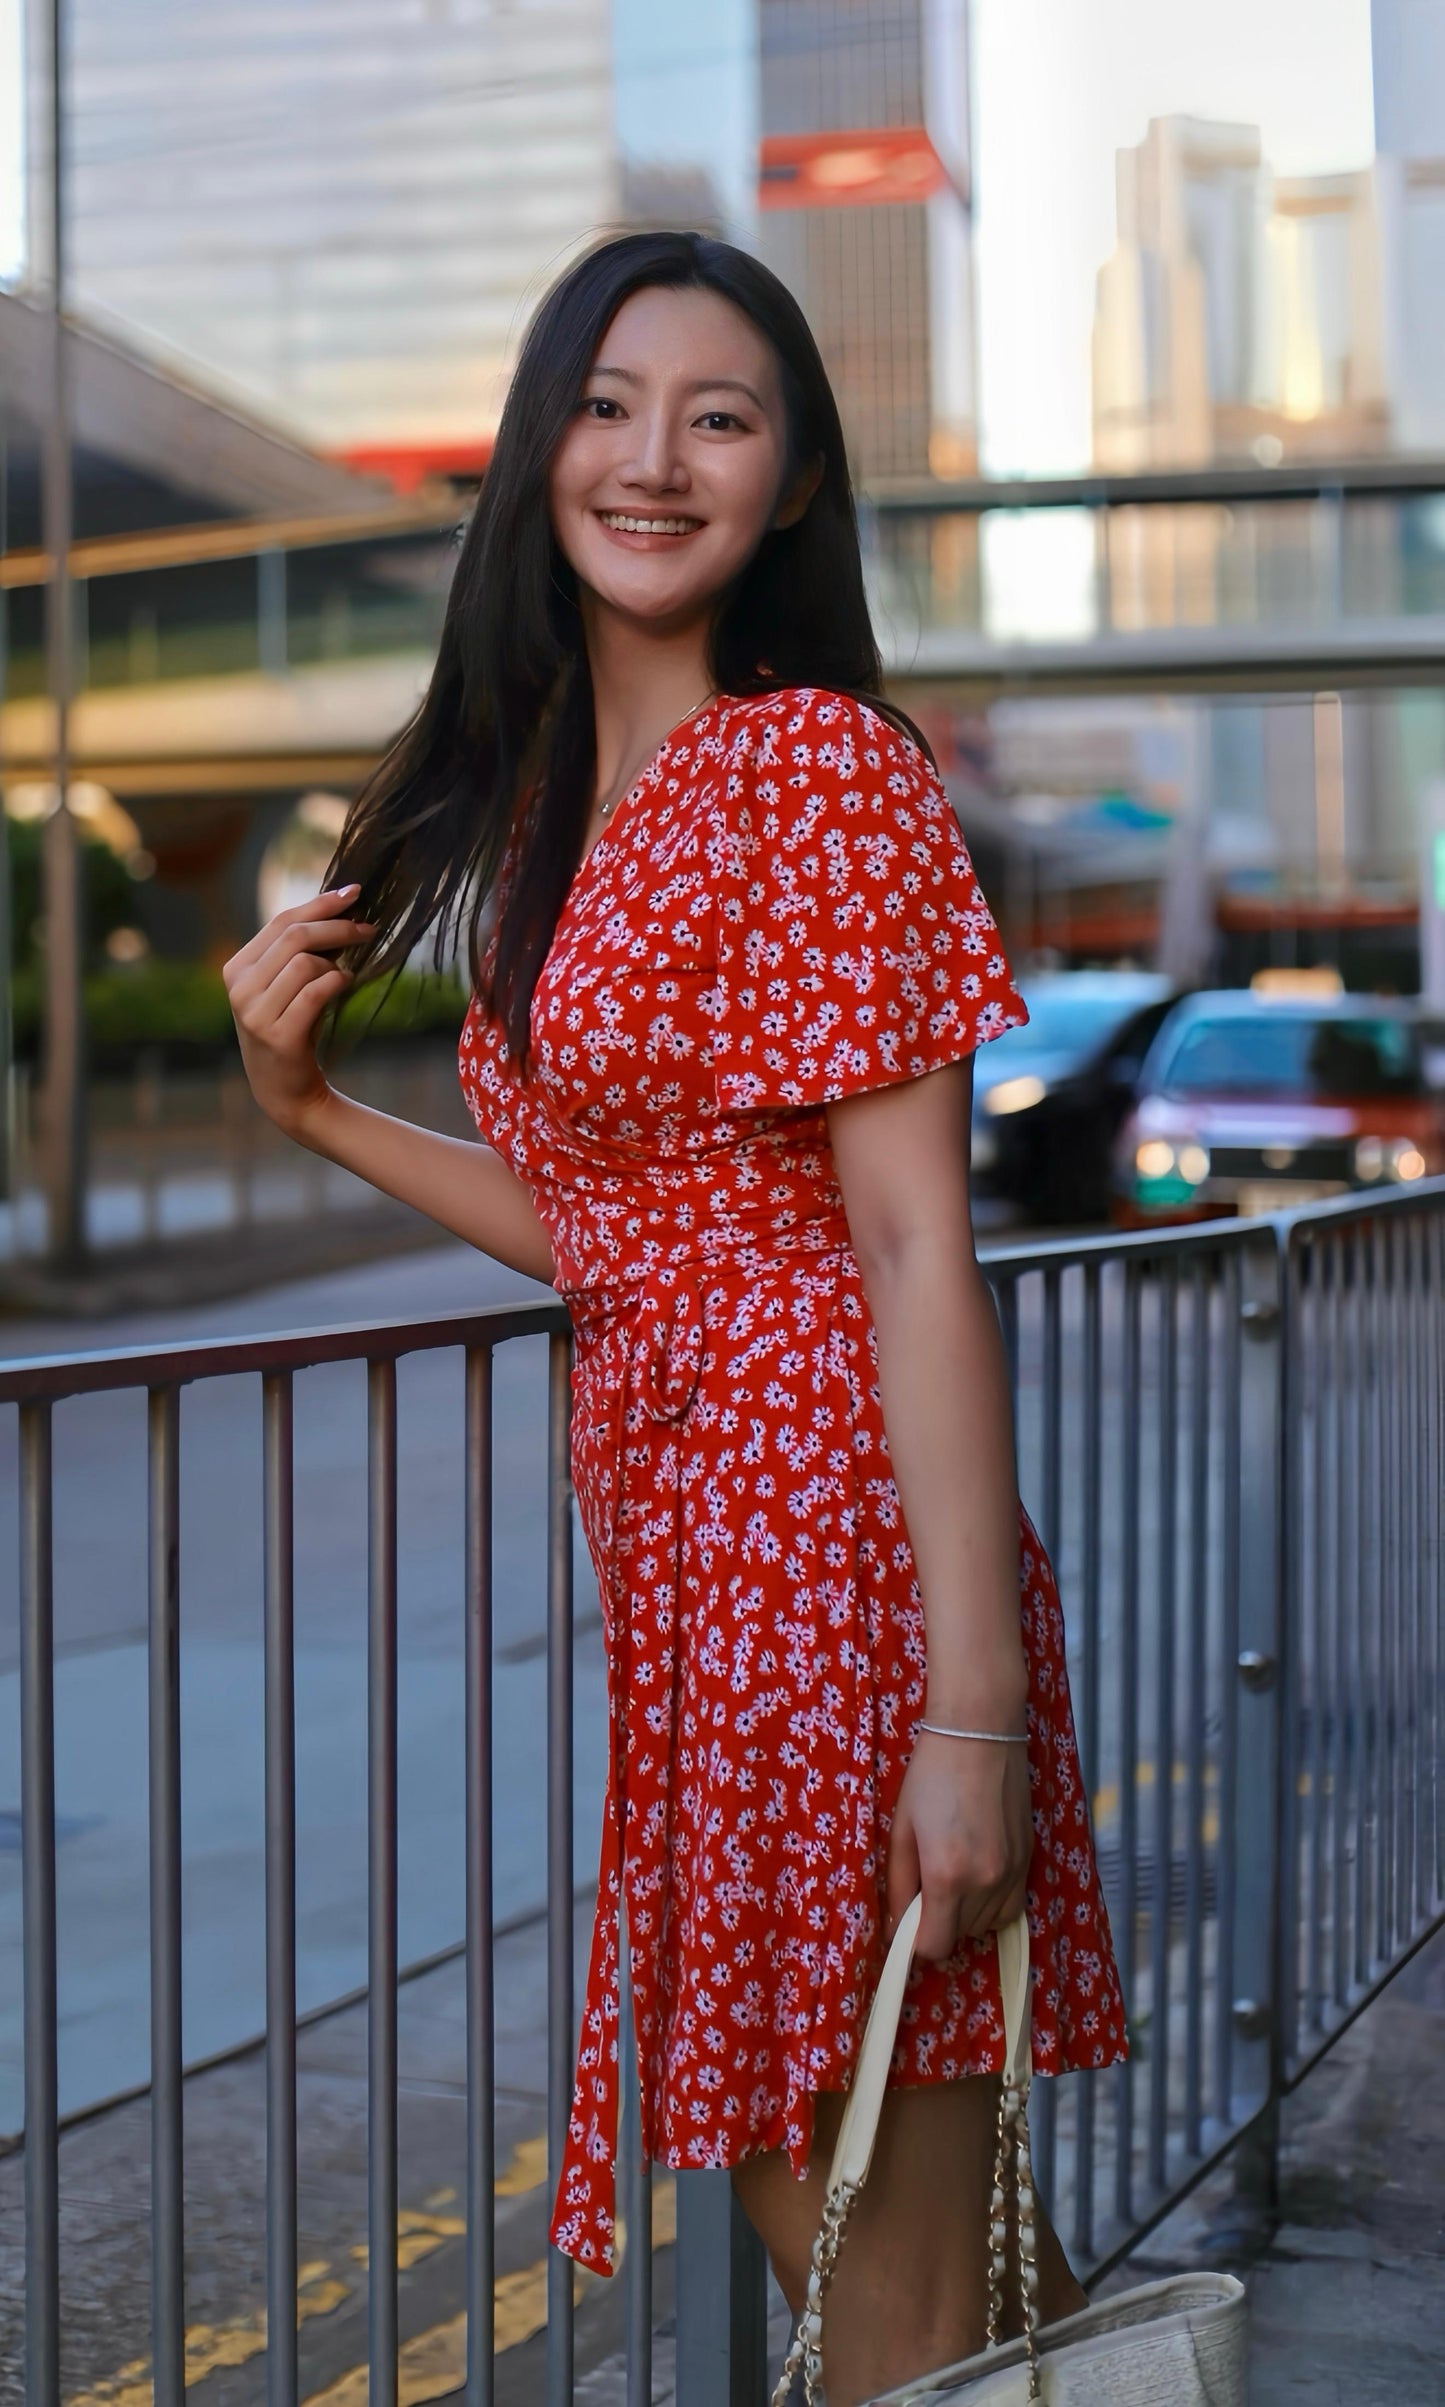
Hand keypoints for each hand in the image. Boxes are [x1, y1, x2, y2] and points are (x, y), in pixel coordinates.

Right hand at [222, 885, 374, 1137]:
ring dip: (335, 964)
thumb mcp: (283, 987)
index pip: (281, 921)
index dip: (319, 904)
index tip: (354, 893)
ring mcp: (253, 1013)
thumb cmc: (291, 1030)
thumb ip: (295, 952)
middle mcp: (239, 988)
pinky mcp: (276, 1035)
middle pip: (294, 936)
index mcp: (236, 969)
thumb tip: (340, 906)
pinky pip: (315, 992)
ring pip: (305, 963)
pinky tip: (346, 984)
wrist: (285, 1091)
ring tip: (345, 975)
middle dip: (338, 927)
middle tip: (369, 928)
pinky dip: (336, 983)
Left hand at [885, 1730, 1032, 1962]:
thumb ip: (899, 1886)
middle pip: (960, 1936)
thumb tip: (896, 1930)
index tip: (906, 1920)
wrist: (980, 1732)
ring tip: (953, 1873)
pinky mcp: (1030, 1860)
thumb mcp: (903, 1830)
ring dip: (966, 1914)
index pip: (935, 1946)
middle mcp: (986, 1883)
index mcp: (948, 1875)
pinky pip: (1012, 1907)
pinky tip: (978, 1873)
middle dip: (938, 1922)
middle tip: (926, 1883)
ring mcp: (1013, 1873)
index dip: (915, 1941)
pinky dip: (992, 1903)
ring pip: (988, 1925)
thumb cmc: (931, 1775)